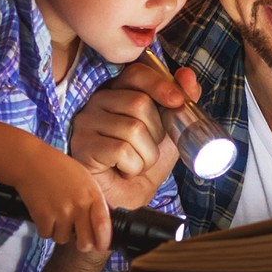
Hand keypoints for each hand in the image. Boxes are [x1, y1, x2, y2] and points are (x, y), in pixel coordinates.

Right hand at [14, 146, 112, 252]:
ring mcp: (60, 212)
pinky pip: (46, 234)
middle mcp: (79, 205)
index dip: (103, 241)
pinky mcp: (43, 217)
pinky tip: (44, 213)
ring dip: (59, 232)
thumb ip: (93, 199)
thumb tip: (101, 223)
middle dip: (82, 244)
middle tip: (77, 239)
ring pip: (63, 239)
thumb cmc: (58, 168)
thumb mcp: (84, 179)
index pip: (103, 226)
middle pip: (85, 242)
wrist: (31, 162)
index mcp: (92, 195)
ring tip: (55, 215)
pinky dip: (44, 228)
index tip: (101, 245)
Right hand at [68, 60, 194, 208]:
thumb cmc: (142, 161)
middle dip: (156, 133)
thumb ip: (178, 101)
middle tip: (148, 149)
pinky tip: (123, 171)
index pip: (136, 74)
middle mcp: (97, 102)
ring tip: (136, 164)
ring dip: (146, 155)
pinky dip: (133, 167)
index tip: (178, 101)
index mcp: (117, 92)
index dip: (160, 84)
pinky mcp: (83, 146)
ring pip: (133, 129)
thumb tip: (188, 76)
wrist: (127, 198)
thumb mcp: (167, 129)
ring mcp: (86, 123)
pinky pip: (122, 150)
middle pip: (139, 103)